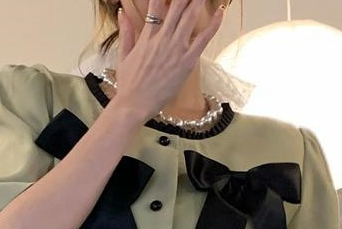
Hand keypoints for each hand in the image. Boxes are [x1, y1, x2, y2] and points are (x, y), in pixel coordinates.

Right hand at [114, 0, 225, 120]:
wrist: (134, 105)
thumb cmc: (129, 85)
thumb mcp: (123, 56)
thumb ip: (126, 32)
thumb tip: (122, 13)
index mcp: (147, 36)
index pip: (156, 5)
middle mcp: (162, 39)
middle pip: (177, 6)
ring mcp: (176, 50)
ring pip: (190, 17)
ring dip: (198, 2)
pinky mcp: (187, 62)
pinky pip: (203, 39)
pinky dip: (213, 25)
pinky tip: (220, 12)